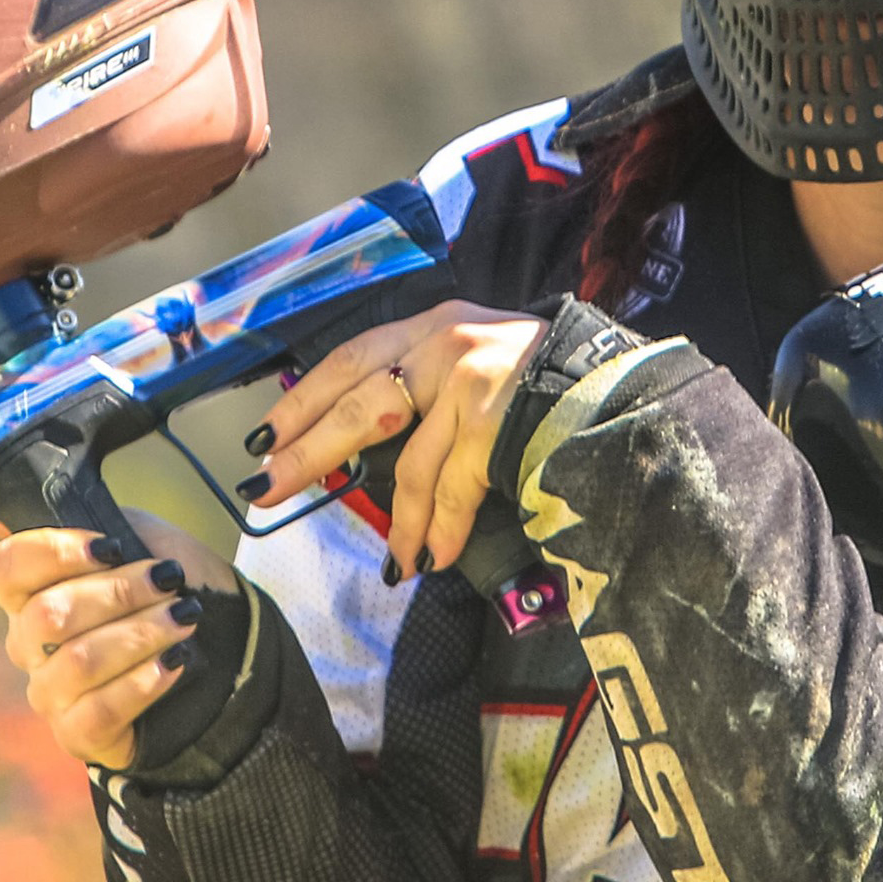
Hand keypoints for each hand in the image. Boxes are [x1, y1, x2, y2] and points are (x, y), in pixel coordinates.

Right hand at [0, 509, 235, 769]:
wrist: (227, 645)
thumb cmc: (171, 589)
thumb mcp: (138, 538)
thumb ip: (81, 520)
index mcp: (33, 592)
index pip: (6, 568)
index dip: (55, 552)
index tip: (112, 547)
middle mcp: (30, 646)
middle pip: (47, 615)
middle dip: (118, 593)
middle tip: (169, 582)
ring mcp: (52, 694)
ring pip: (77, 663)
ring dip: (140, 634)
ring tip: (183, 618)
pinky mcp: (81, 735)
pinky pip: (98, 711)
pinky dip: (142, 682)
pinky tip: (174, 662)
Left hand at [245, 302, 546, 579]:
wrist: (615, 384)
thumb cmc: (546, 380)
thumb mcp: (476, 358)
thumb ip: (425, 384)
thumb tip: (360, 436)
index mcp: (434, 324)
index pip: (350, 359)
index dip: (304, 399)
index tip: (266, 434)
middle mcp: (447, 341)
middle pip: (359, 405)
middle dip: (308, 451)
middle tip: (269, 489)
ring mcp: (471, 381)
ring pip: (409, 462)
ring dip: (396, 519)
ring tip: (392, 557)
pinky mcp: (495, 421)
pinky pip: (453, 488)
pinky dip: (440, 528)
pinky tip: (430, 556)